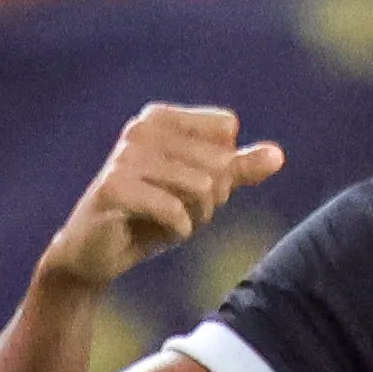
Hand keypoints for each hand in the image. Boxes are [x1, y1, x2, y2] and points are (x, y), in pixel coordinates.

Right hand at [43, 101, 282, 287]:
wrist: (93, 254)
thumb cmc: (149, 217)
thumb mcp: (200, 192)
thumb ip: (238, 169)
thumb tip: (278, 155)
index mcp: (160, 117)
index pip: (225, 131)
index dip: (220, 168)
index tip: (188, 185)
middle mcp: (141, 129)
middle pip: (217, 163)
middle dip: (209, 200)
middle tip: (177, 212)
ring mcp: (125, 157)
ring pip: (202, 187)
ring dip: (194, 217)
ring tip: (164, 221)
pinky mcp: (115, 188)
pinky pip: (175, 211)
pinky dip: (176, 230)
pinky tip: (153, 231)